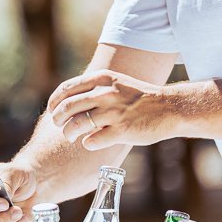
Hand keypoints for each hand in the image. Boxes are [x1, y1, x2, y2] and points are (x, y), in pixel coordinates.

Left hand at [46, 69, 176, 150]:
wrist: (168, 107)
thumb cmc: (138, 97)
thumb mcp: (115, 83)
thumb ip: (93, 88)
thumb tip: (67, 99)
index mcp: (101, 78)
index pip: (66, 89)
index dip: (54, 102)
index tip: (52, 111)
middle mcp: (105, 93)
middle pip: (67, 107)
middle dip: (58, 119)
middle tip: (59, 126)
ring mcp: (113, 112)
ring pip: (77, 124)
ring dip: (69, 133)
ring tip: (70, 137)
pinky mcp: (122, 131)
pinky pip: (93, 141)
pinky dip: (87, 143)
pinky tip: (89, 143)